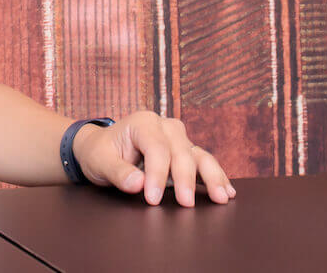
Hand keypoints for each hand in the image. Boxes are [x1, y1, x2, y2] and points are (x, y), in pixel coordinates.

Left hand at [72, 111, 234, 205]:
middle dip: (185, 178)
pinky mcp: (185, 152)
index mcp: (143, 122)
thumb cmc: (100, 153)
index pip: (156, 148)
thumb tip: (138, 185)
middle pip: (181, 151)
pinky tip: (227, 191)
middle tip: (186, 204)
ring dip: (212, 176)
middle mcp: (165, 126)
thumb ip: (118, 172)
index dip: (157, 174)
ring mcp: (178, 139)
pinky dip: (216, 176)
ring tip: (221, 197)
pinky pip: (204, 162)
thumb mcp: (100, 162)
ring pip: (199, 155)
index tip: (153, 199)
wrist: (102, 148)